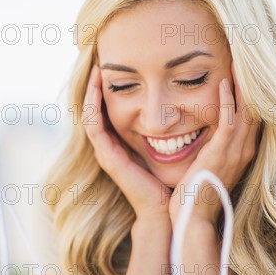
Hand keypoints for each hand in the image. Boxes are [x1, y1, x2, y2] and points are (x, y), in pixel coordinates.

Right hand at [83, 64, 171, 219]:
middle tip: (101, 63)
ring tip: (97, 70)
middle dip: (97, 87)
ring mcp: (105, 152)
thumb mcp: (170, 149)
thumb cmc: (171, 181)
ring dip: (92, 92)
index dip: (109, 90)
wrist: (165, 211)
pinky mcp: (107, 157)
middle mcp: (109, 147)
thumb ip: (170, 131)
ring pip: (90, 115)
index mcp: (122, 145)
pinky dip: (93, 106)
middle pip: (96, 111)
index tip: (116, 68)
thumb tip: (185, 108)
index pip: (108, 111)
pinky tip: (98, 88)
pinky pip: (93, 126)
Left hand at [169, 62, 259, 225]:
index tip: (241, 70)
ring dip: (242, 85)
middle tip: (245, 57)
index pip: (249, 115)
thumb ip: (210, 149)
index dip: (248, 92)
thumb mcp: (206, 167)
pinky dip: (228, 101)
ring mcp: (234, 153)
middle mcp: (243, 150)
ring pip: (246, 110)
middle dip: (249, 83)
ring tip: (238, 60)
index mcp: (239, 152)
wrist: (191, 220)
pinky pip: (229, 122)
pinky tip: (224, 82)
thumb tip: (203, 135)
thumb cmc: (194, 195)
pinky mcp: (221, 155)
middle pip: (253, 108)